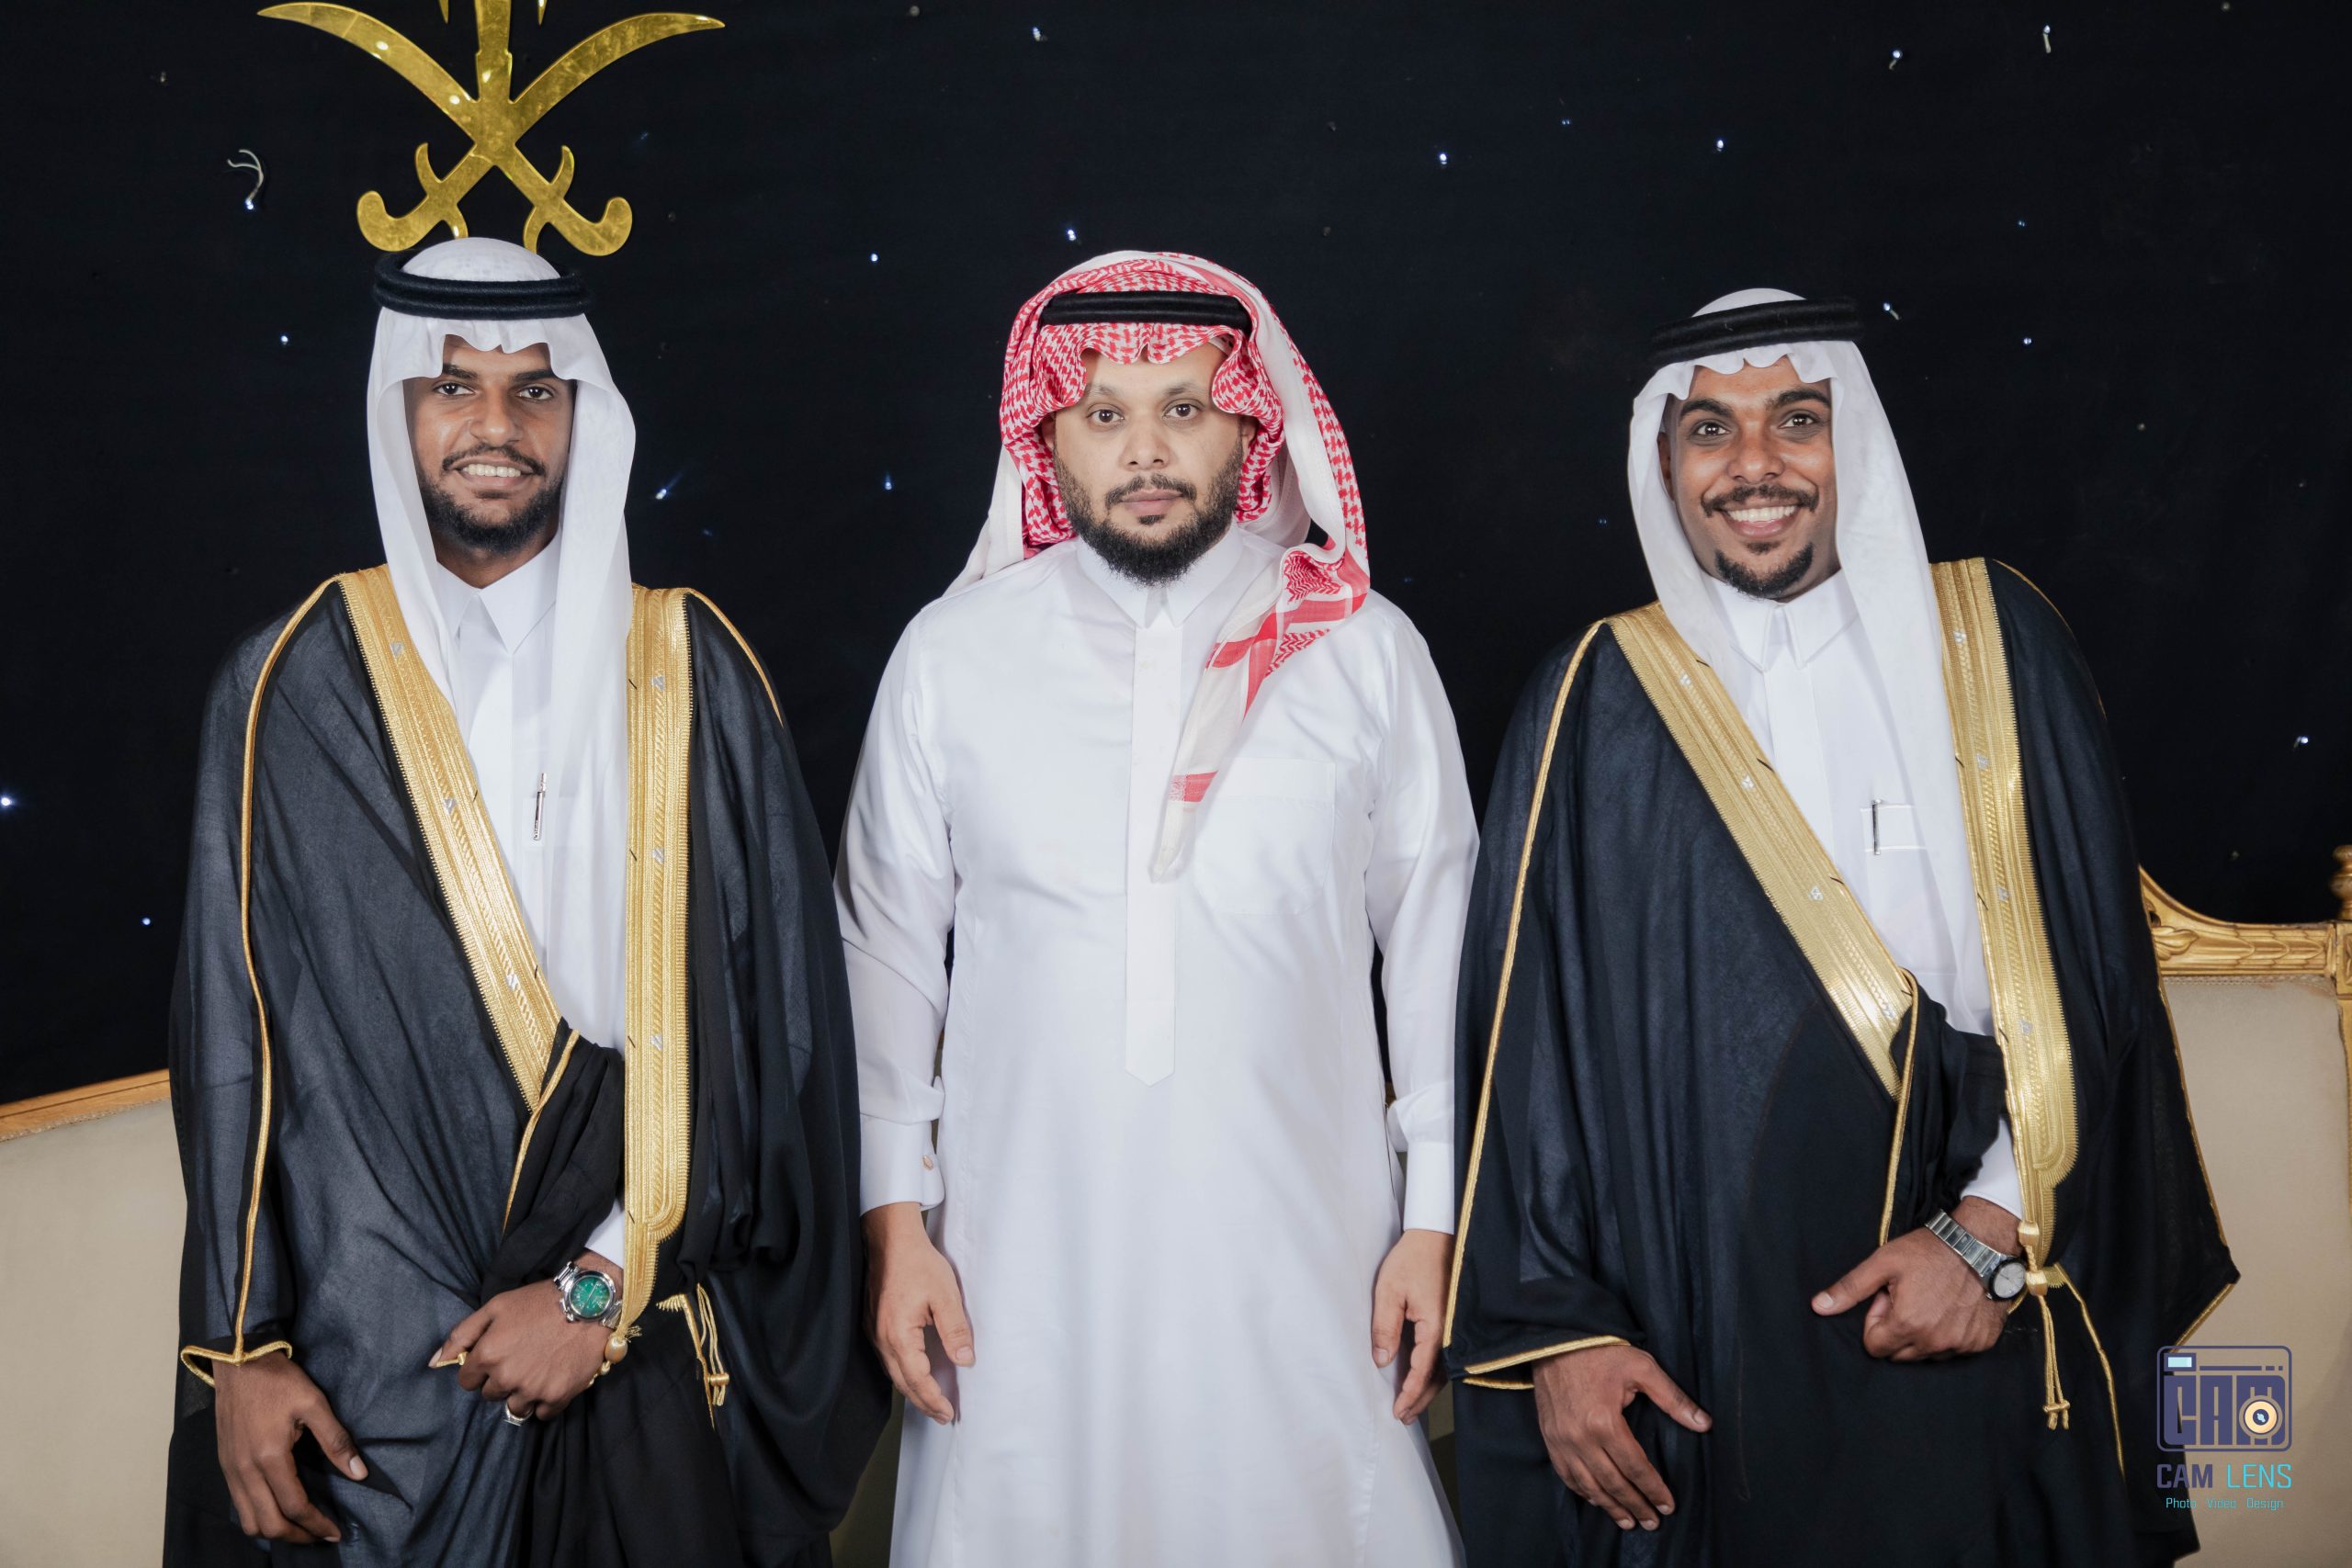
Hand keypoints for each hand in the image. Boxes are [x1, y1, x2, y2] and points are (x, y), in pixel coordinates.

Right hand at [212, 1352, 365, 1543]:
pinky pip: (238, 1504)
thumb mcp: (314, 1404)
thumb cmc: (278, 1380)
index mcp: (269, 1457)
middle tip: (320, 1535)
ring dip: (274, 1530)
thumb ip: (336, 1441)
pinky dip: (257, 1516)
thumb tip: (359, 1473)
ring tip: (300, 1528)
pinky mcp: (224, 1464)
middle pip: (268, 1523)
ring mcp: (230, 1469)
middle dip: (297, 1536)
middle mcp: (244, 1470)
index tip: (335, 1532)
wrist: (238, 1360)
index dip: (317, 1524)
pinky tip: (276, 1508)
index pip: (295, 1506)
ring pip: (248, 1520)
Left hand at [435, 1252, 619, 1419]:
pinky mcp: (558, 1396)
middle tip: (521, 1358)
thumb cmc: (538, 1302)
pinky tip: (552, 1380)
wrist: (588, 1302)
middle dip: (501, 1380)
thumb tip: (436, 1362)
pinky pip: (542, 1414)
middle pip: (491, 1395)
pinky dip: (545, 1401)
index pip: (467, 1381)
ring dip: (522, 1394)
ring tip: (537, 1370)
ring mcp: (533, 1389)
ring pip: (515, 1407)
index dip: (480, 1369)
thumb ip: (462, 1335)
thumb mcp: (495, 1307)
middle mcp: (506, 1377)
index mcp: (487, 1356)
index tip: (497, 1356)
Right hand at [863, 1202, 971, 1424]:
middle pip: (902, 1382)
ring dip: (912, 1389)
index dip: (934, 1399)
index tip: (949, 1413)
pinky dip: (903, 1373)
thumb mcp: (946, 1295)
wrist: (891, 1240)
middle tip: (942, 1416)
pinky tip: (914, 1373)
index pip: (918, 1379)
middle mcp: (882, 1339)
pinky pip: (888, 1358)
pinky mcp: (874, 1324)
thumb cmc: (918, 1263)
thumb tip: (965, 1361)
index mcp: (899, 1335)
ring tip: (931, 1401)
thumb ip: (956, 1331)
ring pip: (893, 1372)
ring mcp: (874, 1332)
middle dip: (923, 1402)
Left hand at [1371, 1228, 1451, 1421]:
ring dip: (1429, 1388)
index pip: (1422, 1371)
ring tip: (1412, 1405)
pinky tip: (1426, 1377)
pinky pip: (1449, 1354)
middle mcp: (1453, 1332)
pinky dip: (1437, 1372)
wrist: (1438, 1234)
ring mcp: (1458, 1327)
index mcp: (1436, 1327)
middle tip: (1404, 1417)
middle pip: (1438, 1377)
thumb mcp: (1389, 1290)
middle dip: (1420, 1399)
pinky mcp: (1457, 1321)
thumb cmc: (1413, 1259)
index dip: (1409, 1394)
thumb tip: (1382, 1361)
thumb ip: (1385, 1327)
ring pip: (1446, 1368)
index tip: (1397, 1411)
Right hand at [1531, 1343, 1710, 1531]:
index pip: (1635, 1467)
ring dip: (1610, 1506)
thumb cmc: (1599, 1352)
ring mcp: (1562, 1441)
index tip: (1668, 1505)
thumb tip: (1704, 1423)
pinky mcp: (1549, 1439)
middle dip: (1636, 1505)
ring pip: (1589, 1486)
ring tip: (1628, 1521)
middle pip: (1613, 1483)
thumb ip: (1672, 1398)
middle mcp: (1580, 1438)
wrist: (1553, 1341)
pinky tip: (1597, 1500)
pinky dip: (1583, 1492)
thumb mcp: (1641, 1368)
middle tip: (1652, 1522)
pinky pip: (1566, 1476)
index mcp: (1605, 1423)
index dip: (1654, 1489)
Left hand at [1811, 1199, 2016, 1360]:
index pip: (1875, 1346)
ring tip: (1930, 1301)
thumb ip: (1850, 1289)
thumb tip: (1818, 1307)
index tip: (1888, 1298)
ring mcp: (1961, 1345)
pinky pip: (1954, 1350)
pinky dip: (1948, 1335)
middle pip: (1899, 1354)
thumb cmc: (1929, 1251)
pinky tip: (1951, 1308)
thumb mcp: (1882, 1263)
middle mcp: (1935, 1342)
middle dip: (1897, 1330)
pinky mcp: (1981, 1343)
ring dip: (1922, 1335)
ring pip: (1927, 1355)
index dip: (1876, 1321)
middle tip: (1909, 1298)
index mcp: (1907, 1325)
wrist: (1980, 1244)